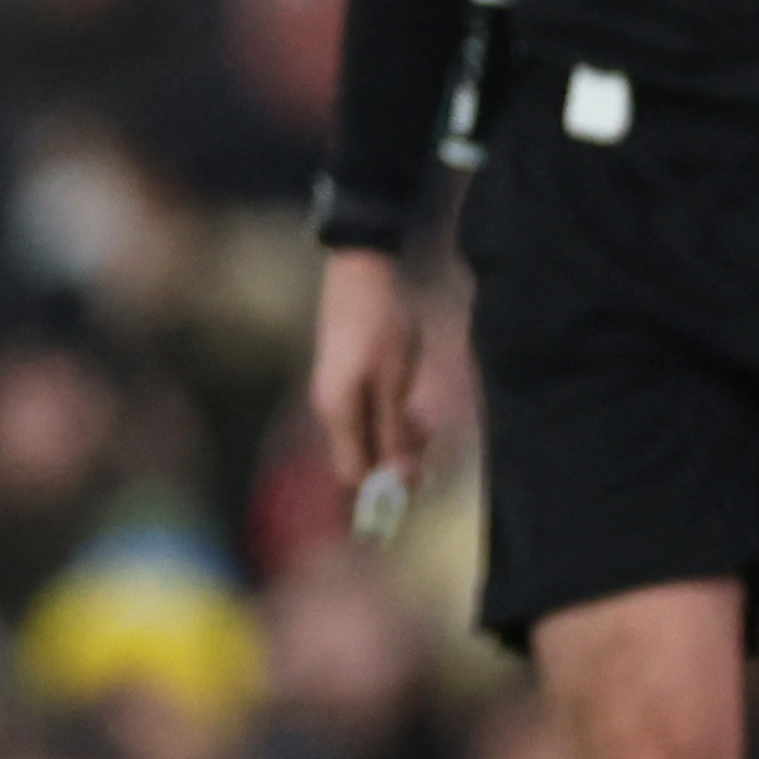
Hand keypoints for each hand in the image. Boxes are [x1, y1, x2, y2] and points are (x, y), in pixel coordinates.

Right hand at [307, 245, 425, 499]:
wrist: (362, 273)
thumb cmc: (382, 324)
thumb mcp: (394, 381)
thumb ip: (394, 431)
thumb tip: (400, 479)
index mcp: (337, 413)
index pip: (354, 473)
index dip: (385, 485)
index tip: (420, 476)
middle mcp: (329, 411)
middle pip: (357, 458)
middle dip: (394, 461)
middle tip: (429, 445)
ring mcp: (333, 395)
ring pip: (363, 438)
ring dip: (394, 440)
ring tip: (424, 423)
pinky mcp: (342, 382)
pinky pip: (363, 418)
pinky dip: (386, 421)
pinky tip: (408, 406)